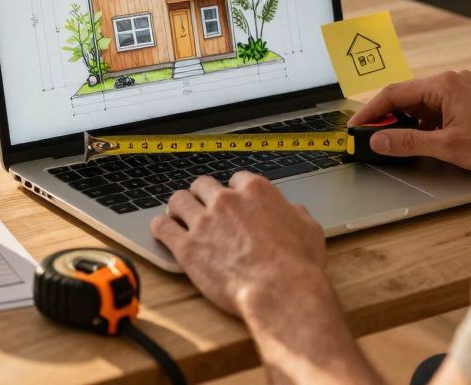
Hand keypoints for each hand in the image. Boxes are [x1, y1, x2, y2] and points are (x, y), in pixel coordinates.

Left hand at [150, 173, 327, 316]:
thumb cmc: (297, 265)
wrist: (279, 290)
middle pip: (203, 185)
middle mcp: (226, 200)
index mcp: (256, 191)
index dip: (234, 192)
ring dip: (178, 207)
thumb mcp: (309, 229)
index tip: (232, 203)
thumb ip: (296, 214)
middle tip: (203, 209)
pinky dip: (161, 227)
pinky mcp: (186, 247)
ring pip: (178, 200)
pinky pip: (162, 227)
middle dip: (202, 196)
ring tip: (178, 216)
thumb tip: (293, 210)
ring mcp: (204, 222)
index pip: (236, 179)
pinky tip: (163, 230)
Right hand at [348, 70, 470, 172]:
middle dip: (387, 118)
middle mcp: (451, 80)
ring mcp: (461, 88)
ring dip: (407, 121)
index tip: (355, 127)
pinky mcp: (469, 98)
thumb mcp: (447, 146)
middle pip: (406, 96)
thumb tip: (380, 140)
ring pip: (421, 103)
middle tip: (371, 138)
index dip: (371, 112)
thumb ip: (408, 142)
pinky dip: (424, 122)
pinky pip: (436, 106)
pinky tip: (423, 139)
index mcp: (443, 85)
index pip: (393, 94)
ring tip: (396, 143)